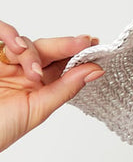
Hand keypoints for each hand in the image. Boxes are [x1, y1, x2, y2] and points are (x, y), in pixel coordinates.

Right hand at [0, 20, 103, 152]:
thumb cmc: (3, 128)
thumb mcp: (40, 109)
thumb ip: (66, 88)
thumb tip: (95, 70)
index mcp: (39, 86)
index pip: (61, 65)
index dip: (78, 54)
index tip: (95, 46)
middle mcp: (23, 71)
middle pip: (47, 50)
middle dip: (66, 46)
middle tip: (83, 42)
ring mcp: (5, 62)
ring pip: (25, 42)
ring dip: (32, 53)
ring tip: (33, 73)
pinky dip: (9, 33)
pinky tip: (17, 46)